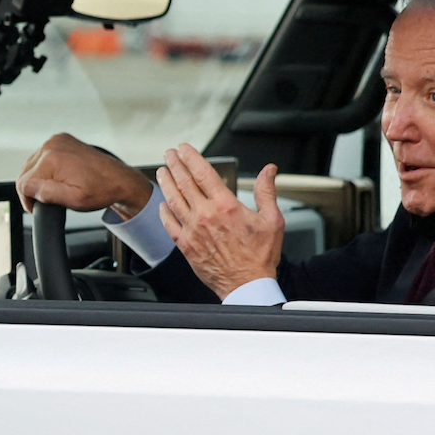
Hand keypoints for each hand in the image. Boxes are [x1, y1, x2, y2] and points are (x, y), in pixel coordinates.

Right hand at [17, 133, 152, 217]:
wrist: (118, 179)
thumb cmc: (101, 190)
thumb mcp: (73, 200)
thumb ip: (46, 193)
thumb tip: (27, 188)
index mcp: (53, 159)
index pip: (23, 182)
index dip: (28, 200)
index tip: (36, 207)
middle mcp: (53, 145)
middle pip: (25, 172)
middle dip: (32, 189)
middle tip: (48, 200)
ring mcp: (57, 140)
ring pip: (32, 165)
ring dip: (38, 179)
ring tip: (56, 189)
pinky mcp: (61, 140)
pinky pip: (42, 157)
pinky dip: (45, 169)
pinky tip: (57, 177)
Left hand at [156, 144, 283, 299]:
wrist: (246, 285)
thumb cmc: (259, 256)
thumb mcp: (272, 220)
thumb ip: (267, 191)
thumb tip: (269, 170)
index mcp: (226, 206)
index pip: (202, 173)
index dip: (190, 157)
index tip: (184, 149)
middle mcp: (205, 215)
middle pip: (184, 182)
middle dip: (175, 165)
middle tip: (170, 154)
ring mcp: (192, 230)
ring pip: (173, 200)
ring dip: (166, 183)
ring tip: (162, 171)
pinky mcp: (185, 245)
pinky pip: (169, 224)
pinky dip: (164, 211)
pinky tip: (162, 204)